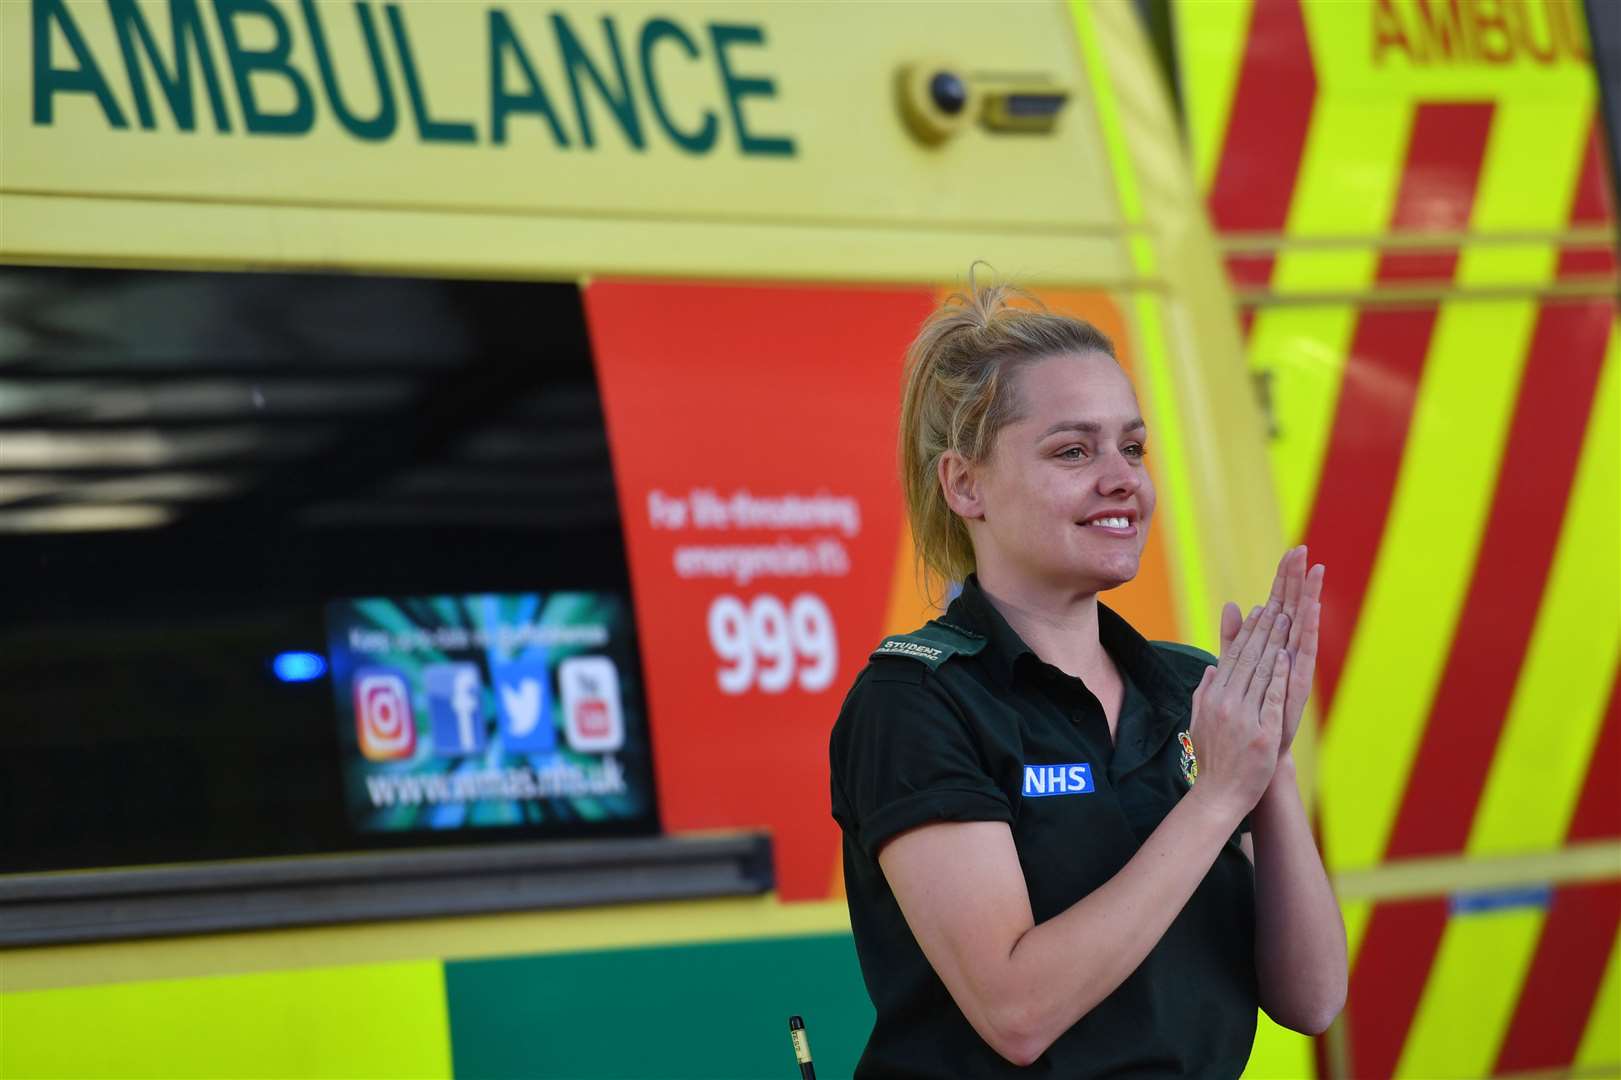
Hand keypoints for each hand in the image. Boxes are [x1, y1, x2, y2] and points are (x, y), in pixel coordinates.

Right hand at [1189, 601, 1289, 821]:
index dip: (1247, 633)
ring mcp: (1244, 719)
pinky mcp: (1262, 735)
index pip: (1232, 658)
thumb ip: (1206, 690)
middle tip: (1277, 604)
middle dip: (1264, 629)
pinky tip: (1286, 657)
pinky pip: (1272, 699)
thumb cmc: (1213, 759)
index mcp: (1214, 698)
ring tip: (1286, 620)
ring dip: (1273, 644)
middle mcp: (1226, 704)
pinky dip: (1279, 676)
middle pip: (1248, 659)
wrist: (1220, 795)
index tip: (1258, 610)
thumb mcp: (1201, 719)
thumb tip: (1212, 667)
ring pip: (1260, 673)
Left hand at [1221, 546, 1323, 754]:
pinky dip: (1306, 633)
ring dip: (1308, 599)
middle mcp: (1290, 655)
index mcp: (1275, 649)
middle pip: (1294, 609)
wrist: (1259, 756)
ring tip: (1314, 571)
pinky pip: (1304, 655)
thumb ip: (1233, 638)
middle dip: (1298, 580)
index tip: (1292, 551)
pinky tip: (1310, 611)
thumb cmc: (1252, 714)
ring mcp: (1295, 671)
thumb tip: (1233, 605)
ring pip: (1302, 627)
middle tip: (1303, 549)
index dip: (1285, 579)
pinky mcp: (1298, 687)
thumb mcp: (1237, 668)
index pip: (1281, 605)